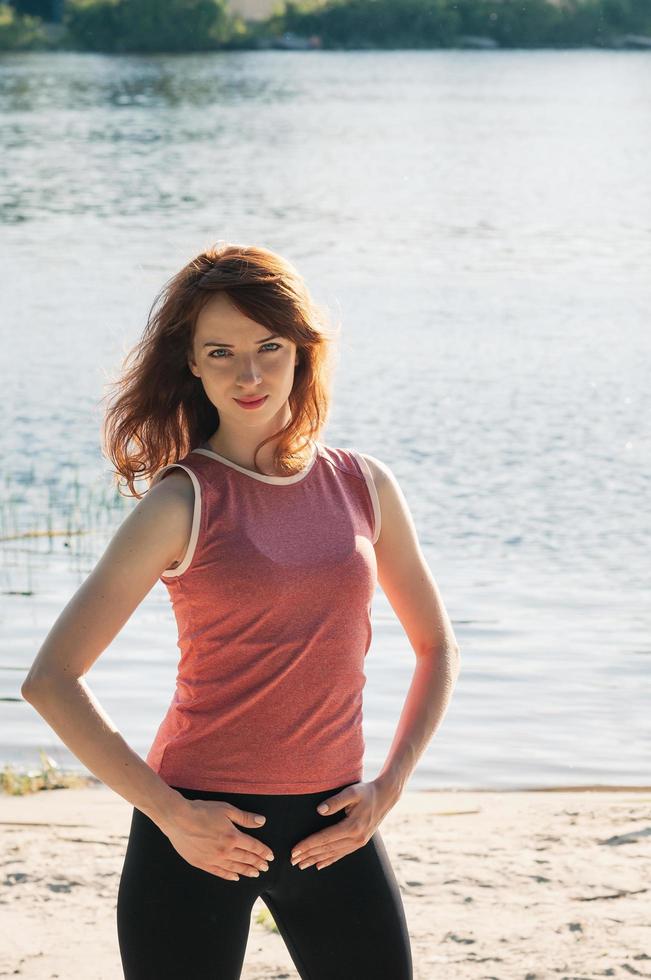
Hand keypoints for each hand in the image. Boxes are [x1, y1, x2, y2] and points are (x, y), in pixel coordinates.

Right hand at [159, 797, 274, 881]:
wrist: (178, 819)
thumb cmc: (202, 811)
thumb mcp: (226, 809)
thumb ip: (245, 818)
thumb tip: (262, 821)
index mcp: (232, 836)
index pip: (253, 846)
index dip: (263, 851)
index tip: (270, 856)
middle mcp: (225, 850)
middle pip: (245, 858)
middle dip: (257, 863)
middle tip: (265, 867)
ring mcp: (213, 859)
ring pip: (234, 867)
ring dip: (246, 871)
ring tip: (255, 873)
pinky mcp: (202, 863)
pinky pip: (219, 872)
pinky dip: (229, 876)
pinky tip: (235, 877)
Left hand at [290, 778, 396, 871]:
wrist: (385, 796)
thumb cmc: (366, 792)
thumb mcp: (352, 791)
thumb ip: (335, 801)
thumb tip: (319, 810)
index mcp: (352, 826)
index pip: (325, 838)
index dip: (308, 845)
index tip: (294, 850)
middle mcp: (356, 838)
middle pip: (327, 849)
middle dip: (308, 855)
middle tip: (292, 861)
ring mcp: (359, 842)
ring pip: (333, 854)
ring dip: (316, 860)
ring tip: (301, 865)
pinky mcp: (360, 843)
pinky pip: (341, 854)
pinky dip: (329, 860)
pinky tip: (319, 865)